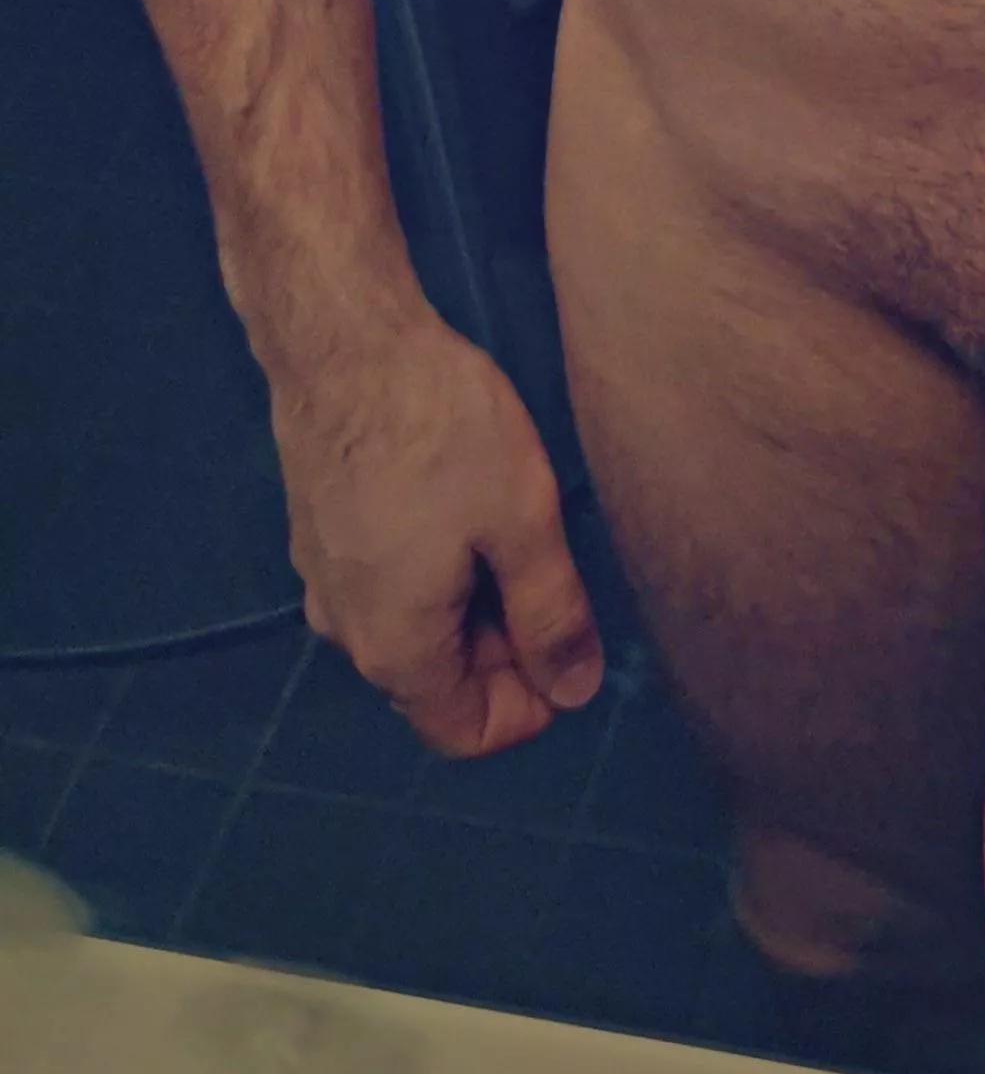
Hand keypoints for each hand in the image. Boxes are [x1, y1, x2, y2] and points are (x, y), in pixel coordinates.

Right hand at [273, 303, 604, 754]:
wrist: (344, 340)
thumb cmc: (438, 430)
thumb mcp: (522, 523)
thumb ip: (552, 616)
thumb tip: (576, 690)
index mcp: (395, 650)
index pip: (467, 732)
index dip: (531, 703)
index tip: (569, 638)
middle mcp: (346, 631)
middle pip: (439, 682)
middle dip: (506, 647)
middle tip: (554, 568)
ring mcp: (322, 579)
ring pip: (415, 627)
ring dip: (473, 601)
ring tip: (514, 525)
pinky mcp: (319, 530)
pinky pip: (387, 582)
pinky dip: (435, 567)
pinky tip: (465, 500)